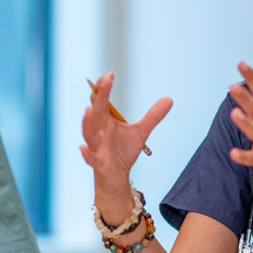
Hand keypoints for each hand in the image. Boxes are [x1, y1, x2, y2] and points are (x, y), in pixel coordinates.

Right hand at [80, 72, 171, 210]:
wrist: (116, 178)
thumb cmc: (122, 153)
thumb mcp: (140, 132)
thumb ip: (153, 116)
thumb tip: (169, 99)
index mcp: (105, 121)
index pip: (101, 101)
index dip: (104, 88)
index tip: (110, 75)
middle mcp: (98, 131)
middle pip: (96, 112)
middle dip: (99, 97)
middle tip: (105, 81)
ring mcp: (96, 147)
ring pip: (89, 133)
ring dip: (88, 122)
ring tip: (89, 109)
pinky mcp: (98, 163)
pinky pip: (90, 158)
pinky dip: (86, 153)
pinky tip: (83, 148)